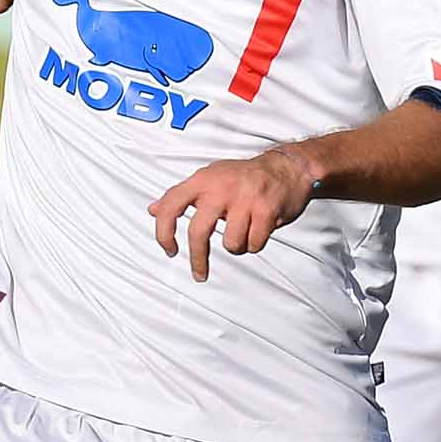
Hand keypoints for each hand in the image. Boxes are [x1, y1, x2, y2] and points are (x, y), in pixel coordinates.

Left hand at [149, 147, 318, 280]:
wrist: (287, 168)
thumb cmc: (244, 177)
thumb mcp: (209, 178)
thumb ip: (182, 195)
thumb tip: (153, 209)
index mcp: (203, 179)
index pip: (171, 205)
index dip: (163, 232)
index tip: (169, 249)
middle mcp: (221, 187)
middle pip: (198, 232)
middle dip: (198, 259)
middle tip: (199, 273)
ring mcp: (244, 198)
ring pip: (231, 243)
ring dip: (238, 246)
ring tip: (244, 232)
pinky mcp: (266, 210)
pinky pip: (254, 244)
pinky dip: (256, 244)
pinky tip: (259, 230)